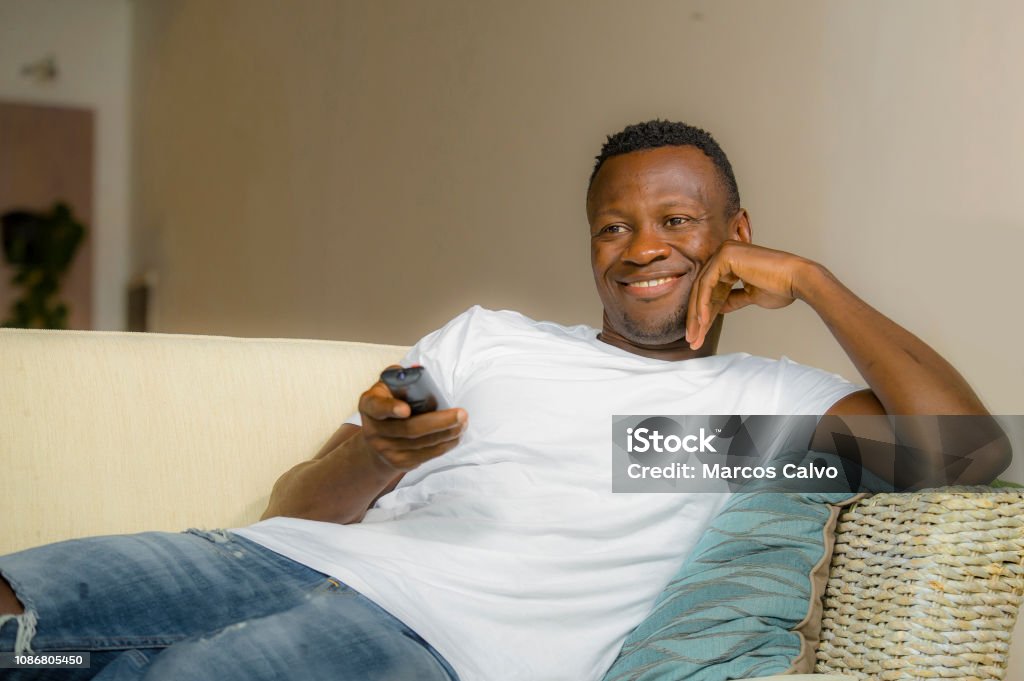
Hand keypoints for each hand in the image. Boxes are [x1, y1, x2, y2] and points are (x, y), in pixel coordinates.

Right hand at [358, 366, 467, 470]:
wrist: (378, 438)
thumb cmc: (389, 404)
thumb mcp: (388, 387)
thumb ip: (401, 378)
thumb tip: (419, 373)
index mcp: (369, 405)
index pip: (378, 407)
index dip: (390, 408)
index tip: (406, 409)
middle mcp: (373, 430)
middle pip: (409, 429)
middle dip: (438, 422)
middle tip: (461, 414)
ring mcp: (385, 450)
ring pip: (421, 444)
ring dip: (447, 433)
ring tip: (463, 423)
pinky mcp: (399, 463)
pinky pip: (426, 455)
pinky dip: (444, 445)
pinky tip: (456, 436)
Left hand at [685, 241, 816, 349]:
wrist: (797, 280)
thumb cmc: (781, 287)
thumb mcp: (750, 296)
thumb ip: (732, 299)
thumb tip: (717, 308)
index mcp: (730, 262)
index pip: (710, 291)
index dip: (704, 314)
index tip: (699, 335)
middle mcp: (724, 253)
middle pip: (702, 289)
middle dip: (696, 317)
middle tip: (692, 339)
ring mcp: (723, 252)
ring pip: (701, 288)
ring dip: (696, 315)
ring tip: (695, 335)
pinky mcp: (724, 256)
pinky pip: (707, 284)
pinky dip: (703, 304)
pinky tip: (703, 321)